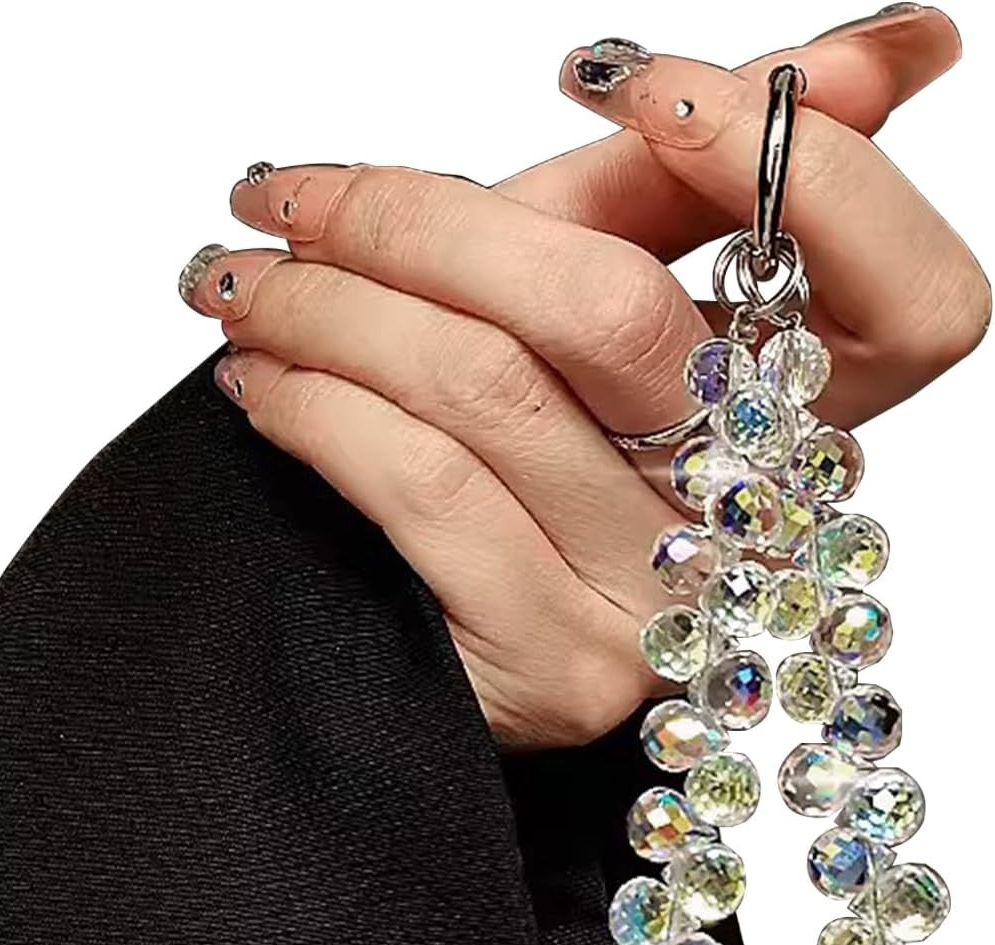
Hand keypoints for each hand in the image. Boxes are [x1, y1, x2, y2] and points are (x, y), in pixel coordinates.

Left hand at [180, 7, 986, 749]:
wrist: (413, 645)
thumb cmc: (504, 456)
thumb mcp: (576, 302)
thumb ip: (668, 185)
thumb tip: (876, 54)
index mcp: (801, 419)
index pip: (914, 305)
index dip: (809, 175)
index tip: (645, 89)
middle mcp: (755, 521)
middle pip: (621, 315)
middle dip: (420, 217)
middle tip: (293, 193)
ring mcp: (667, 604)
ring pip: (491, 390)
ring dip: (328, 309)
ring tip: (245, 281)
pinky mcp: (563, 668)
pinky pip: (426, 487)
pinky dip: (317, 409)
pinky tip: (266, 383)